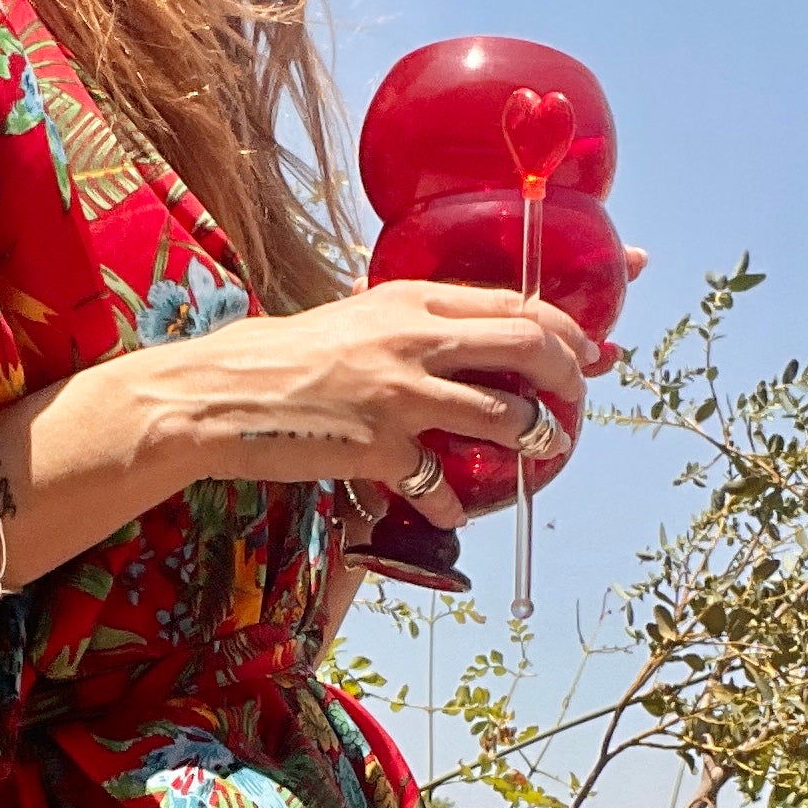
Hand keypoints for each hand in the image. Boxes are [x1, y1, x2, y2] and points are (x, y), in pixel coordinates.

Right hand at [137, 280, 606, 533]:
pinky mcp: (379, 447)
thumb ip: (407, 323)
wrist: (217, 396)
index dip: (566, 326)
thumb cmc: (276, 357)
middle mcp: (414, 338)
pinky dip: (453, 501)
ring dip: (537, 438)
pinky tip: (451, 508)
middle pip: (528, 347)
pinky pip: (440, 481)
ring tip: (542, 449)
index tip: (590, 348)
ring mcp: (399, 394)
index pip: (515, 303)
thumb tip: (457, 334)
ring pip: (505, 415)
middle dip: (570, 375)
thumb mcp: (351, 317)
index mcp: (410, 299)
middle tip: (577, 397)